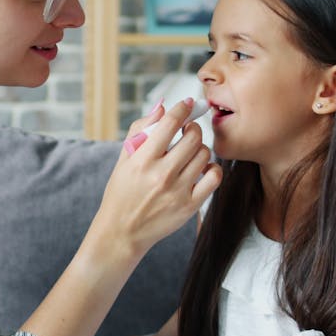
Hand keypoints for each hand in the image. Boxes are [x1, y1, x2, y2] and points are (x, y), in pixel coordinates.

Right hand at [86, 99, 220, 261]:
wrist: (122, 231)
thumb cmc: (121, 191)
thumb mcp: (124, 159)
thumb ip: (141, 129)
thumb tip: (162, 107)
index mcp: (142, 160)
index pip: (169, 123)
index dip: (181, 108)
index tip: (185, 104)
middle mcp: (161, 174)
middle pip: (192, 136)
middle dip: (192, 128)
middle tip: (187, 131)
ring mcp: (178, 191)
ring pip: (204, 154)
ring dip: (199, 147)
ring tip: (190, 152)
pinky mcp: (190, 206)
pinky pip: (214, 177)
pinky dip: (211, 168)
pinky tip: (200, 168)